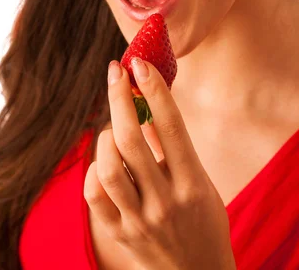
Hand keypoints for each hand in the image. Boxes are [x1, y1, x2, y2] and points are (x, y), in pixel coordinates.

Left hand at [83, 58, 236, 269]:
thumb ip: (176, 148)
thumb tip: (147, 103)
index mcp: (194, 184)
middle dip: (119, 98)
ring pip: (107, 167)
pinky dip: (95, 169)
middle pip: (132, 140)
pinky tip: (106, 161)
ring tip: (115, 126)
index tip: (140, 63)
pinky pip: (94, 194)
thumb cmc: (204, 222)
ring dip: (106, 136)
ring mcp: (140, 221)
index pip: (172, 128)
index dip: (154, 91)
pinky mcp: (120, 234)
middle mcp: (166, 202)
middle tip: (116, 72)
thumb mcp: (201, 183)